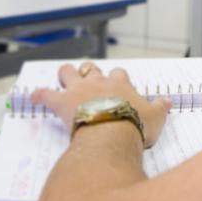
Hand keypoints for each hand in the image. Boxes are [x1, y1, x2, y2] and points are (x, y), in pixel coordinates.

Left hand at [31, 63, 171, 148]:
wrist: (114, 132)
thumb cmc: (135, 125)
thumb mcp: (156, 117)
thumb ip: (160, 107)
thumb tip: (168, 101)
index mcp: (120, 85)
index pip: (119, 74)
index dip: (117, 79)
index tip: (118, 87)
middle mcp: (98, 82)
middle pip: (91, 68)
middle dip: (89, 72)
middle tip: (89, 83)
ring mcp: (78, 90)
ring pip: (68, 72)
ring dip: (64, 75)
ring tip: (63, 80)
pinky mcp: (62, 102)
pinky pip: (45, 94)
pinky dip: (38, 95)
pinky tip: (34, 98)